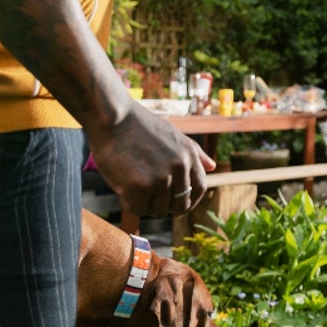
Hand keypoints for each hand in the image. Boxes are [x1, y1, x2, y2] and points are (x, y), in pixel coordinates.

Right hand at [86, 105, 216, 218]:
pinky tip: (122, 189)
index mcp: (189, 155)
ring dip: (145, 205)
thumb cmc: (140, 125)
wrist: (113, 116)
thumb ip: (194, 153)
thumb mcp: (174, 134)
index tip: (176, 204)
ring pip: (158, 210)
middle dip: (166, 207)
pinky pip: (137, 209)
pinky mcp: (139, 186)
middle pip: (180, 205)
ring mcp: (160, 177)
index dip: (189, 200)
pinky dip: (129, 203)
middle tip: (150, 200)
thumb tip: (213, 167)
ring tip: (132, 187)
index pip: (200, 188)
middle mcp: (179, 167)